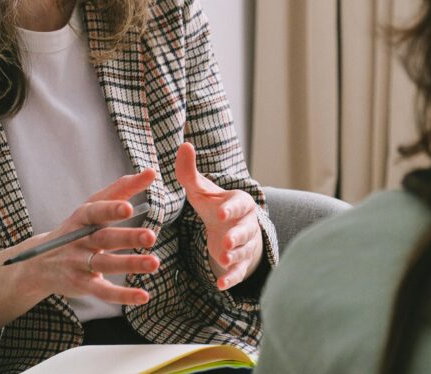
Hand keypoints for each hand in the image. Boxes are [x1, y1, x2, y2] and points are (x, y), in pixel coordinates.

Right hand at [0, 169, 158, 348]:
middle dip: (127, 237)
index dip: (111, 209)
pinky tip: (144, 296)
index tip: (129, 207)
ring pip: (106, 264)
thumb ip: (122, 189)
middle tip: (150, 236)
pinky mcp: (82, 284)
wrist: (39, 261)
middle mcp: (80, 239)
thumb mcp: (93, 206)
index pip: (97, 210)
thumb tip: (151, 172)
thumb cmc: (77, 228)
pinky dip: (123, 296)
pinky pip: (104, 291)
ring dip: (130, 264)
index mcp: (83, 217)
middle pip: (104, 238)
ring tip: (154, 263)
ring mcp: (79, 263)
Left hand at [174, 142, 262, 289]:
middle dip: (236, 236)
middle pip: (245, 230)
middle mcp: (246, 223)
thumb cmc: (214, 204)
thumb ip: (190, 171)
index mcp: (239, 202)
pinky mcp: (240, 263)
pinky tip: (220, 286)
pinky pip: (238, 272)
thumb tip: (184, 145)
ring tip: (222, 259)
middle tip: (226, 242)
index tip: (219, 214)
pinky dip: (230, 278)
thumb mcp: (200, 189)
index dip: (229, 210)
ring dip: (234, 256)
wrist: (229, 227)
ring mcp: (245, 245)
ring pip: (242, 251)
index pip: (237, 204)